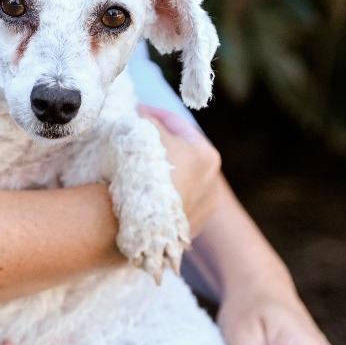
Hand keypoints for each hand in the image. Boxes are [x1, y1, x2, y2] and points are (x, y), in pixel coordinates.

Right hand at [138, 105, 221, 238]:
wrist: (136, 224)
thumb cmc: (144, 172)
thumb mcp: (145, 135)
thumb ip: (148, 121)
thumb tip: (143, 114)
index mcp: (207, 157)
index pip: (178, 127)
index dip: (154, 115)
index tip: (135, 110)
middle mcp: (211, 186)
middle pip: (182, 157)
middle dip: (159, 146)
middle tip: (134, 139)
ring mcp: (200, 213)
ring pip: (177, 186)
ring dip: (160, 176)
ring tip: (135, 171)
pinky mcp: (185, 234)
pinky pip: (169, 210)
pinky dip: (157, 201)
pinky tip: (139, 197)